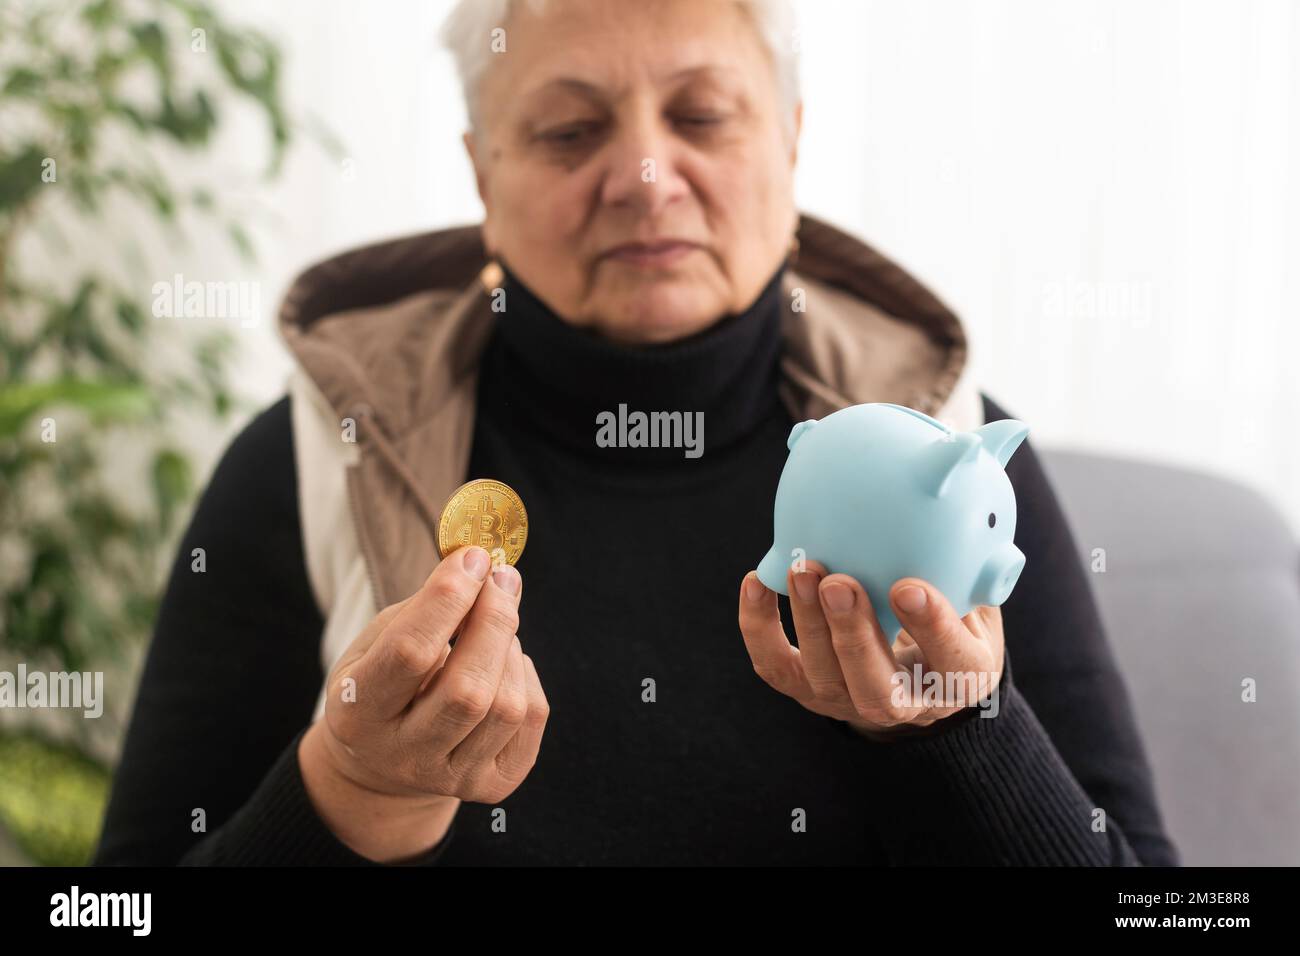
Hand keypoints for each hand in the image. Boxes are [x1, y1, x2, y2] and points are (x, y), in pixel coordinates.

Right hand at [299, 545, 549, 861]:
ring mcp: (452, 779)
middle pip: (468, 689)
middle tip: (501, 578)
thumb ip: (425, 609)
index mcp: (359, 713)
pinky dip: (525, 676)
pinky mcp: (492, 786)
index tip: (473, 558)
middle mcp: (404, 755)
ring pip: (507, 705)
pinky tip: (503, 665)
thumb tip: (485, 569)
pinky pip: (532, 718)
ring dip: (510, 648)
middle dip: (493, 621)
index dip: (448, 598)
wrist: (380, 765)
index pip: (410, 653)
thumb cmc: (380, 683)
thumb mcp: (375, 643)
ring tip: (494, 627)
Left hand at [738, 560, 1003, 739]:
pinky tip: (757, 582)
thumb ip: (970, 559)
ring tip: (801, 570)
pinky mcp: (809, 692)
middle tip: (838, 583)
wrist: (920, 669)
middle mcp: (907, 704)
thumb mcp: (977, 593)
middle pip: (877, 689)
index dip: (931, 628)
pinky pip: (777, 667)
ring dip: (809, 624)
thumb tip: (956, 479)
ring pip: (825, 679)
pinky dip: (759, 628)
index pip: (953, 663)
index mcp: (961, 678)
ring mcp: (852, 702)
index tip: (908, 585)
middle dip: (853, 635)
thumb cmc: (953, 615)